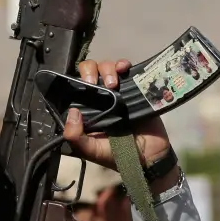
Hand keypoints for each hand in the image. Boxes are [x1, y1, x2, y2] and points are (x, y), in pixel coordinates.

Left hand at [62, 58, 173, 180]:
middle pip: (90, 70)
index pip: (76, 86)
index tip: (82, 85)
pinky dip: (123, 64)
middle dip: (90, 71)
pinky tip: (124, 69)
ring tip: (113, 84)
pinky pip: (127, 69)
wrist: (148, 156)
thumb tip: (72, 112)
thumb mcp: (91, 150)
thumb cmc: (117, 154)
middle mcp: (100, 97)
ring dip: (107, 69)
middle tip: (94, 83)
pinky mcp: (134, 88)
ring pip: (107, 66)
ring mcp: (118, 91)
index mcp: (87, 109)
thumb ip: (76, 136)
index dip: (75, 80)